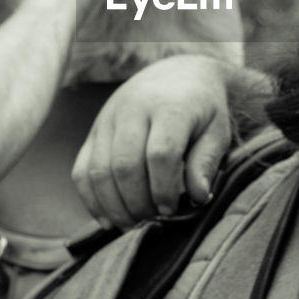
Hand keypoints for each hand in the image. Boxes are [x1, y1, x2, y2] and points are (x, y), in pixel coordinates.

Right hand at [72, 56, 232, 228]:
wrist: (178, 75)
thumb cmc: (202, 110)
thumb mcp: (217, 131)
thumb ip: (206, 162)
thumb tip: (197, 197)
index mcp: (169, 106)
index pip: (160, 154)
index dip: (164, 189)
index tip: (171, 210)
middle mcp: (133, 108)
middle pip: (125, 165)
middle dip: (138, 202)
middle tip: (152, 221)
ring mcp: (108, 119)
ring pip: (99, 170)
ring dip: (114, 206)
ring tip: (133, 223)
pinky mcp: (93, 131)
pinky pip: (81, 170)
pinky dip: (91, 199)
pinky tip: (108, 219)